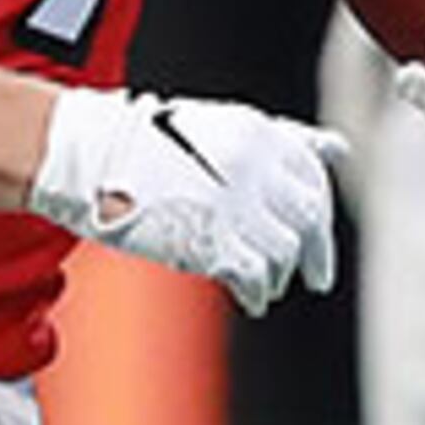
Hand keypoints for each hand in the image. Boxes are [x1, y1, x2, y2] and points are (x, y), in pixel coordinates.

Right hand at [30, 87, 345, 314]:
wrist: (88, 154)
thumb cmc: (138, 143)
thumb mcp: (214, 124)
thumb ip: (275, 140)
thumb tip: (336, 149)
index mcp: (255, 131)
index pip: (312, 171)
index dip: (321, 205)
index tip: (318, 229)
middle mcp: (254, 163)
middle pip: (310, 214)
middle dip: (318, 250)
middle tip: (319, 276)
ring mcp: (235, 203)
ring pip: (286, 250)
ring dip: (280, 274)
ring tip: (267, 286)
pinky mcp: (213, 240)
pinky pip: (257, 276)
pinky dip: (259, 292)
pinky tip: (253, 300)